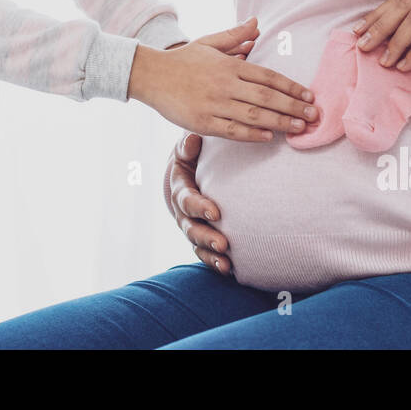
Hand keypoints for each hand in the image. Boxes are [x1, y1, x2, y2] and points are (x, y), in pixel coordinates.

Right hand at [129, 17, 320, 141]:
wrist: (151, 75)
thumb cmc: (183, 60)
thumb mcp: (209, 42)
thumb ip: (235, 35)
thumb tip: (257, 23)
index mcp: (229, 65)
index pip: (268, 76)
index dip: (291, 87)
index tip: (308, 95)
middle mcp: (225, 85)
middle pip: (266, 97)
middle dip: (293, 107)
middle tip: (314, 115)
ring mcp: (214, 105)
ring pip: (254, 115)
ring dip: (280, 122)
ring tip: (300, 128)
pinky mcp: (202, 122)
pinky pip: (232, 130)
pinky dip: (252, 135)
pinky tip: (268, 137)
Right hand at [164, 133, 232, 275]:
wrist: (189, 174)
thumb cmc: (192, 158)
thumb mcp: (186, 149)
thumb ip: (187, 145)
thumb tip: (192, 139)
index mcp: (180, 189)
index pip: (187, 200)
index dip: (199, 206)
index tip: (216, 212)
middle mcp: (183, 213)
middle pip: (191, 228)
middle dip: (206, 237)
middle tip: (223, 243)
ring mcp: (191, 228)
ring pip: (197, 245)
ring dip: (210, 254)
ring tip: (226, 262)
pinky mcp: (201, 239)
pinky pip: (205, 254)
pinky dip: (215, 263)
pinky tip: (230, 270)